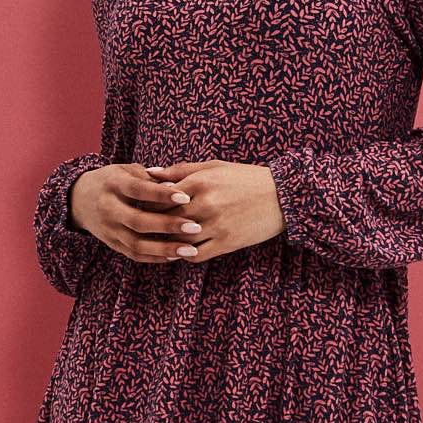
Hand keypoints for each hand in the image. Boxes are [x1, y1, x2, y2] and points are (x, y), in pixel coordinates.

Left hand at [135, 158, 284, 261]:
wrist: (282, 196)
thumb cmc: (245, 178)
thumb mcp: (214, 167)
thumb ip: (181, 170)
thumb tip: (150, 172)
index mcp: (200, 182)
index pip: (159, 196)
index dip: (146, 203)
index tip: (140, 206)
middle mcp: (205, 204)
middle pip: (165, 219)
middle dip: (153, 223)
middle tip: (144, 226)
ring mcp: (216, 226)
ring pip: (178, 240)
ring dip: (167, 241)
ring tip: (160, 240)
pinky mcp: (226, 243)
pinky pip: (196, 255)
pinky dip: (184, 255)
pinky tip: (181, 250)